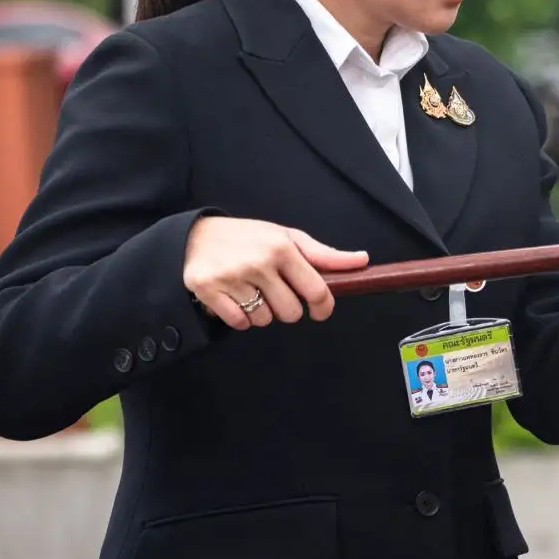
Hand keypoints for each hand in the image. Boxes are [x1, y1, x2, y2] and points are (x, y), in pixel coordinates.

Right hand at [183, 216, 367, 330]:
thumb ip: (324, 255)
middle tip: (276, 292)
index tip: (321, 311)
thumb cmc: (250, 237)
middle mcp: (258, 263)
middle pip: (290, 312)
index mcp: (282, 248)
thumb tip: (363, 260)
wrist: (196, 235)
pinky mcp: (208, 291)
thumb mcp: (288, 238)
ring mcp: (232, 277)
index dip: (323, 308)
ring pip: (264, 320)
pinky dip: (241, 318)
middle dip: (288, 308)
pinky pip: (238, 323)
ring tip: (253, 292)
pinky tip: (236, 298)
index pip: (316, 291)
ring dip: (262, 313)